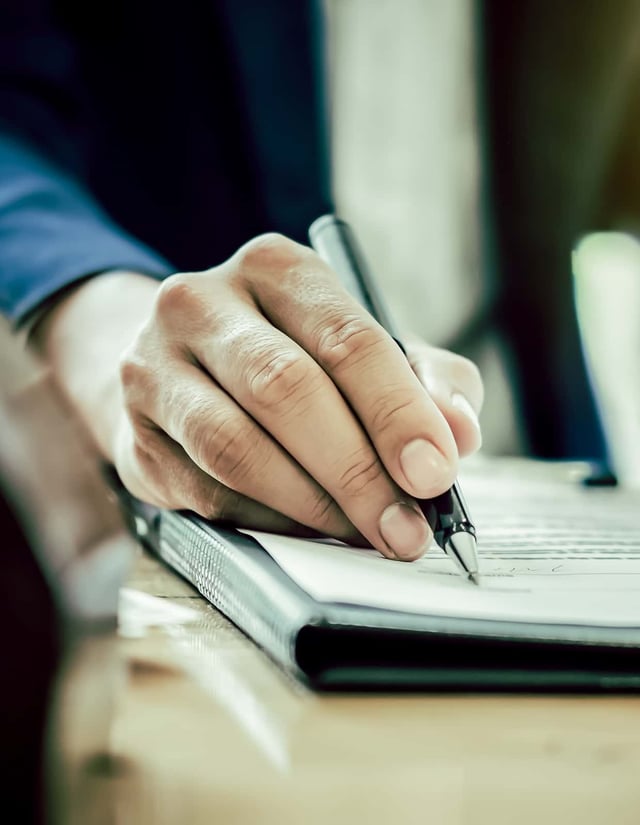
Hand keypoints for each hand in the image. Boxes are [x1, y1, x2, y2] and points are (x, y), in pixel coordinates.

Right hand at [35, 234, 482, 560]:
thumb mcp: (363, 348)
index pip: (347, 339)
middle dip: (357, 472)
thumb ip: (424, 381)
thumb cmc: (290, 356)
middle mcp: (202, 302)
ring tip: (363, 535)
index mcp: (274, 268)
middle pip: (287, 390)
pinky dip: (267, 519)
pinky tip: (303, 527)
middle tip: (405, 530)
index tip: (436, 475)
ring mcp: (153, 366)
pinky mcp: (132, 432)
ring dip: (311, 505)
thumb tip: (460, 433)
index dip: (397, 412)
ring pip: (236, 446)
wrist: (177, 367)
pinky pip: (206, 490)